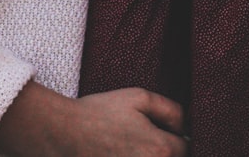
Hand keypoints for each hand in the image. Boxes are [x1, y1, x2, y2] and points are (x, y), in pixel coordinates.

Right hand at [0, 82, 186, 156]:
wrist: (63, 133)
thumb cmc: (101, 112)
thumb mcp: (140, 97)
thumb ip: (171, 110)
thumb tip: (186, 126)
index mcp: (161, 150)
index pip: (186, 149)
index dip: (177, 137)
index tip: (166, 132)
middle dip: (166, 151)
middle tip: (144, 138)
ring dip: (151, 156)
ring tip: (133, 144)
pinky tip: (122, 151)